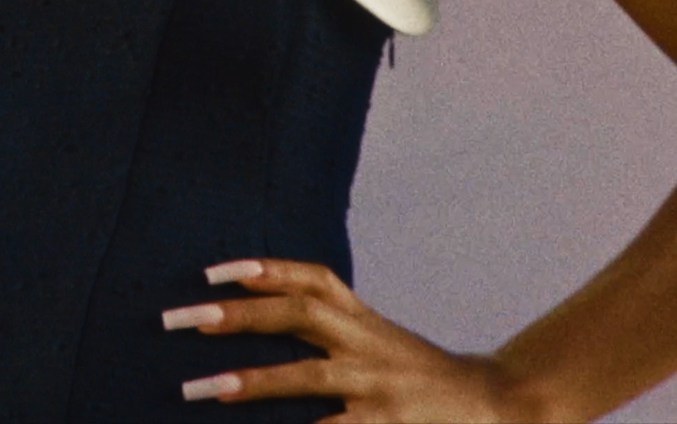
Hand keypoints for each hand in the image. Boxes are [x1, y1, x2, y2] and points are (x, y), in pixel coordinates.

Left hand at [162, 258, 532, 422]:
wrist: (497, 409)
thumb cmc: (420, 380)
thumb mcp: (380, 343)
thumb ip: (333, 331)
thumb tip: (263, 316)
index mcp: (364, 323)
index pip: (313, 279)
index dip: (264, 269)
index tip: (212, 271)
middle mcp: (368, 346)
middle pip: (299, 315)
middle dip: (237, 315)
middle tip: (179, 318)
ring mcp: (377, 389)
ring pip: (307, 377)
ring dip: (253, 382)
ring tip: (204, 388)